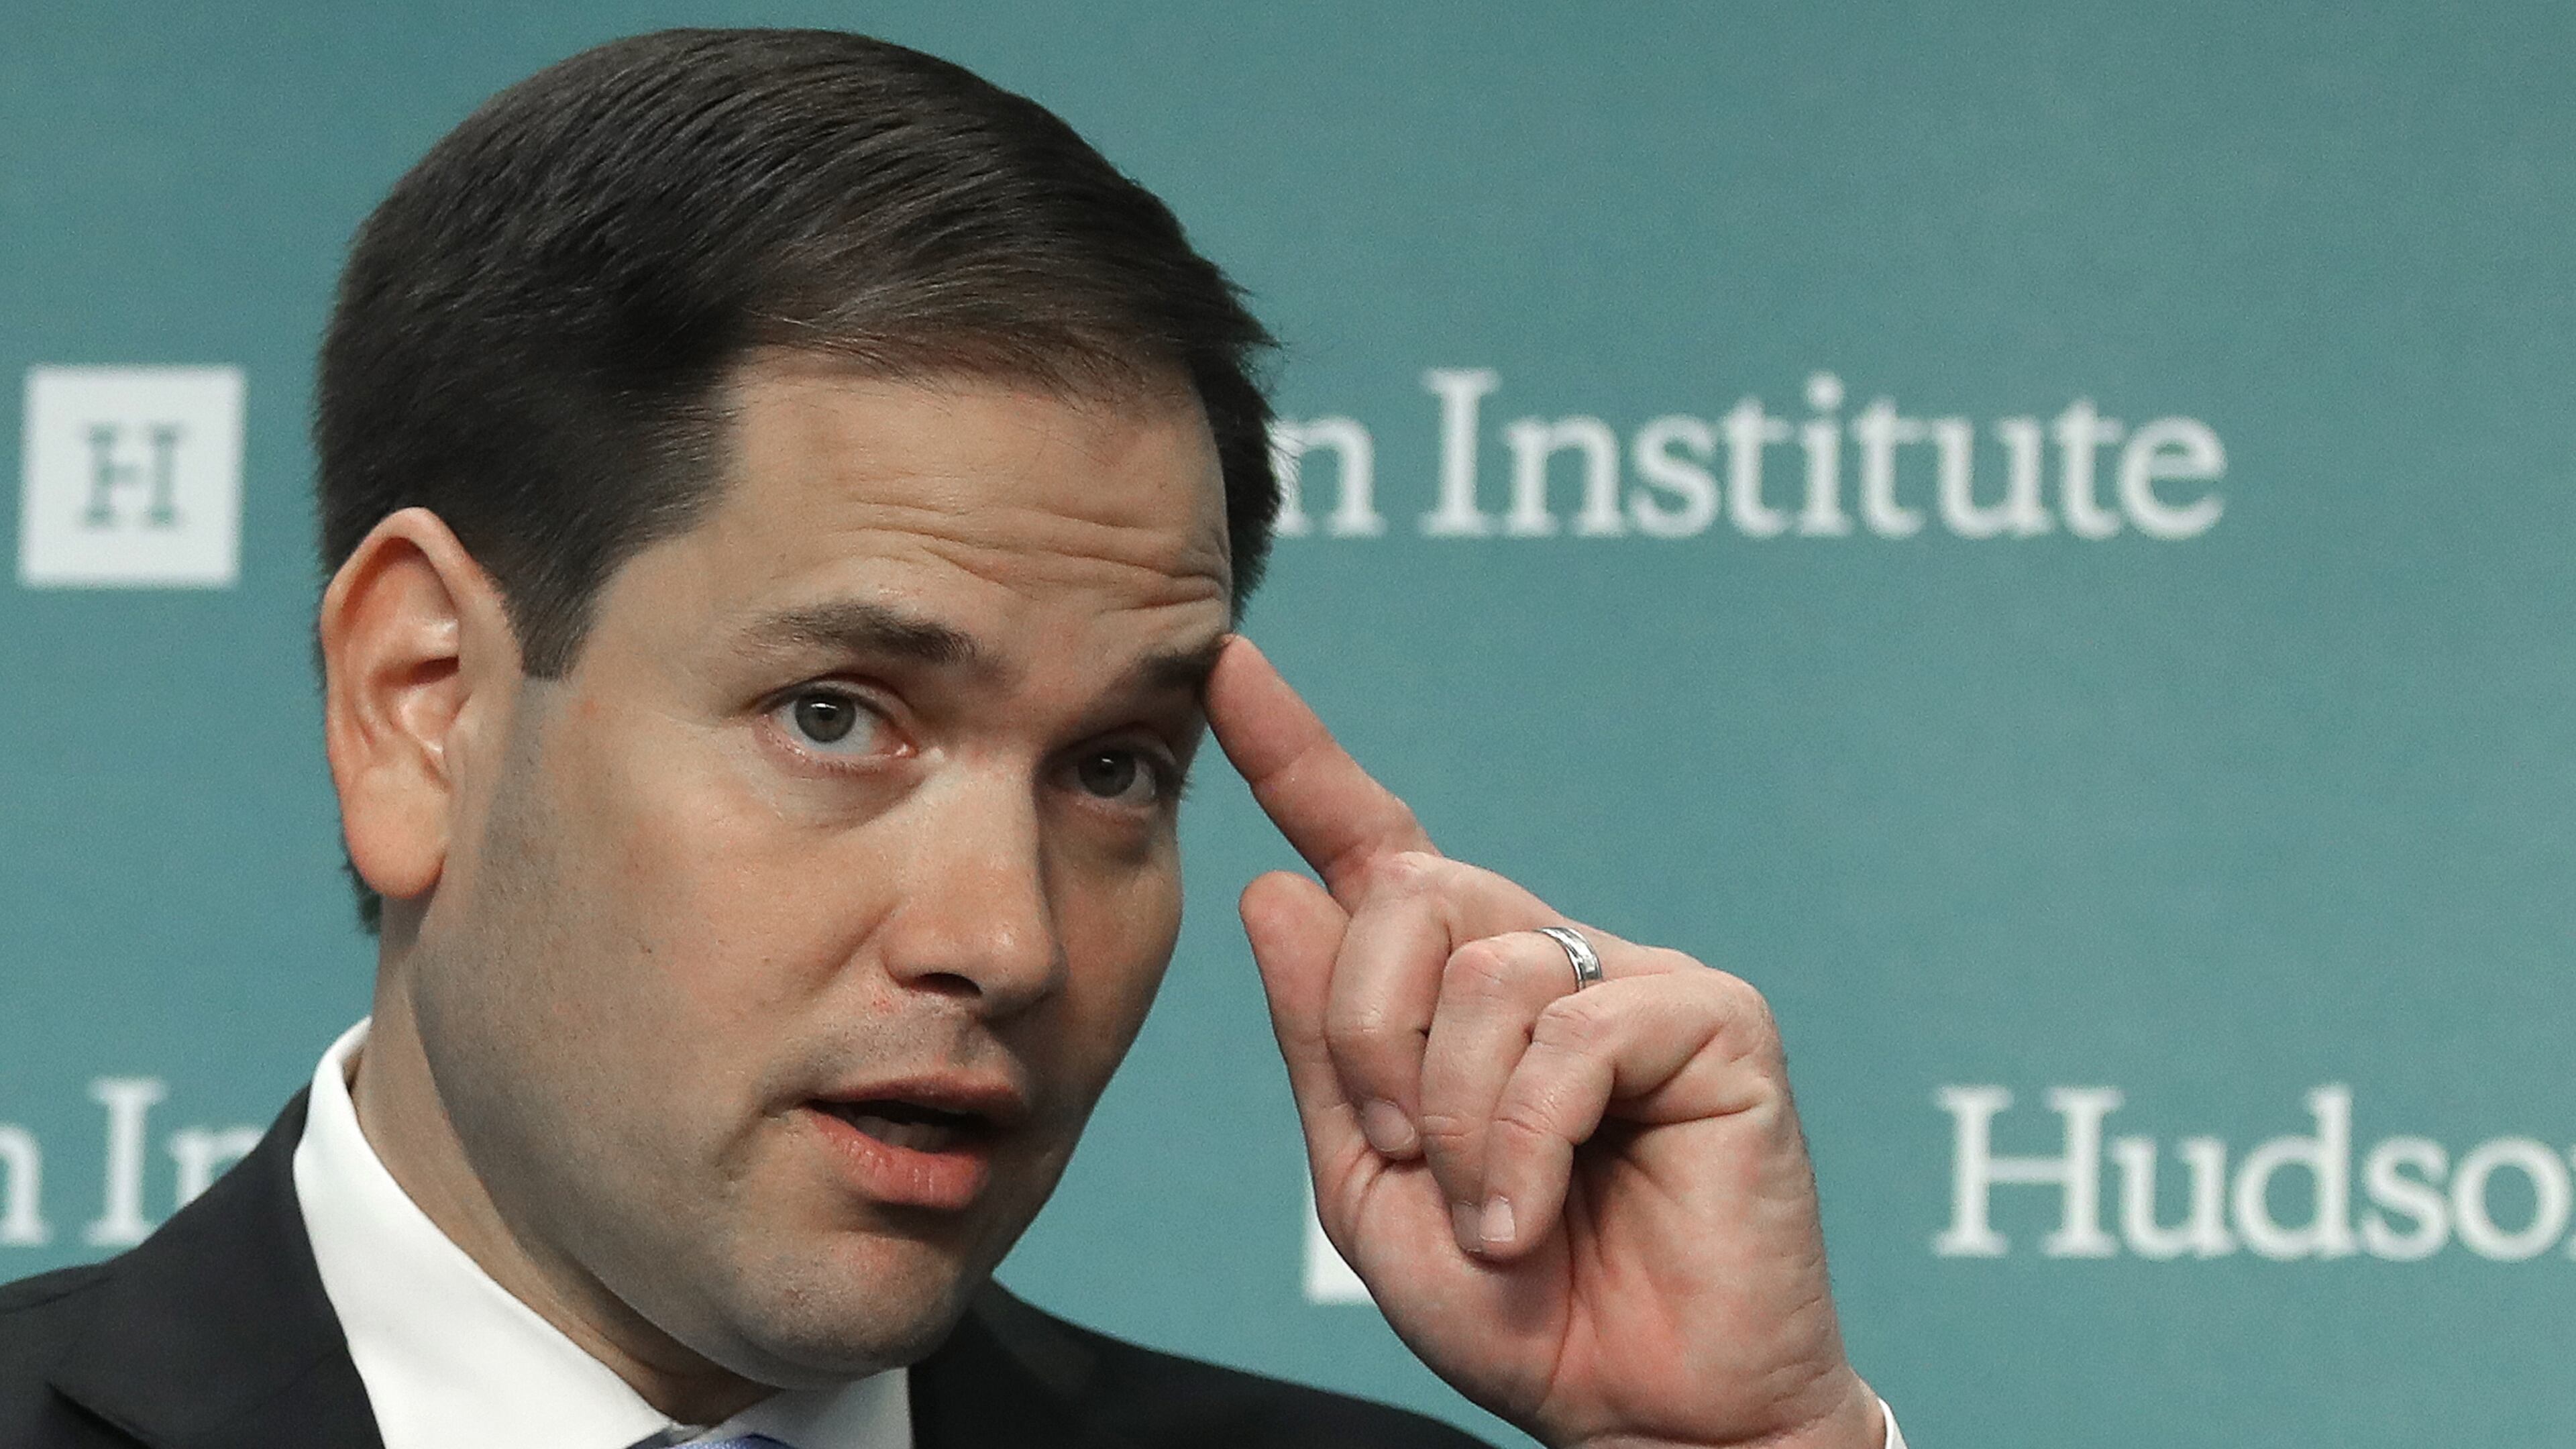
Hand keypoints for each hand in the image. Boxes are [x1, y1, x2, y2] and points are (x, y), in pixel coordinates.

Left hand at [1204, 639, 1881, 1448]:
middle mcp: (1548, 957)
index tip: (1225, 664)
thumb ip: (1324, 1046)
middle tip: (1390, 1146)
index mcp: (1458, 991)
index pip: (1372, 845)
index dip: (1296, 752)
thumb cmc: (1515, 1308)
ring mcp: (1635, 979)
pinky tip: (1531, 1217)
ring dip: (1451, 1118)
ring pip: (1487, 970)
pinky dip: (1523, 1139)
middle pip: (1410, 890)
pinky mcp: (1716, 1018)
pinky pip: (1573, 1030)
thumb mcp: (1366, 1184)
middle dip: (1365, 1026)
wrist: (1639, 1415)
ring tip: (1488, 1217)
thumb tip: (1277, 886)